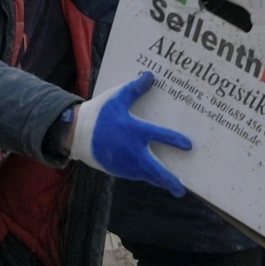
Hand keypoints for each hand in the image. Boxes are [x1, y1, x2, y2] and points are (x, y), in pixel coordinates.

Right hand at [80, 74, 194, 196]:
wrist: (75, 133)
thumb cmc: (98, 113)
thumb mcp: (116, 98)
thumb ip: (135, 89)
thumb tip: (151, 76)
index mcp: (134, 130)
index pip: (159, 135)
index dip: (175, 140)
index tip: (189, 145)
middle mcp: (132, 151)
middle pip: (156, 170)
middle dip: (169, 181)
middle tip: (181, 190)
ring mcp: (124, 163)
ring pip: (146, 176)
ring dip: (159, 181)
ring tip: (171, 186)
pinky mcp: (117, 170)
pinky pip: (136, 175)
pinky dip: (146, 177)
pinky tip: (152, 177)